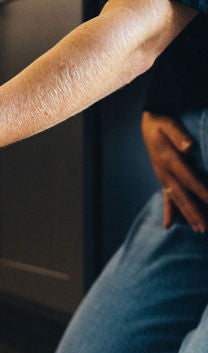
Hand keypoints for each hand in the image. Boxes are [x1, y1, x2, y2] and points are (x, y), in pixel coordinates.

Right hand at [142, 111, 207, 232]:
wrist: (150, 123)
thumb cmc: (162, 123)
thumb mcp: (170, 124)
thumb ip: (179, 135)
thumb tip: (189, 147)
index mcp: (169, 160)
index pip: (189, 179)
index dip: (202, 191)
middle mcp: (165, 173)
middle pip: (183, 196)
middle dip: (195, 213)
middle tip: (205, 229)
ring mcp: (163, 178)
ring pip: (177, 200)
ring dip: (188, 216)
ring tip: (200, 230)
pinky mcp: (163, 179)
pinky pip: (166, 198)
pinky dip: (168, 212)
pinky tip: (169, 225)